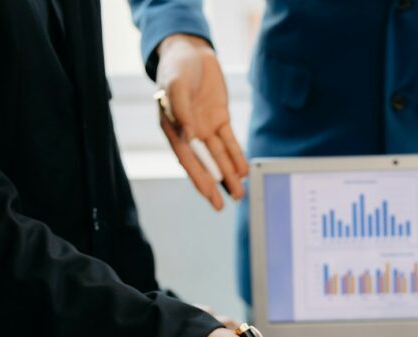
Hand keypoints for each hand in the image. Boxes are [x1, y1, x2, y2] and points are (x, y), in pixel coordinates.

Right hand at [156, 34, 247, 208]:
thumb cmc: (176, 67)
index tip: (209, 195)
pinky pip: (229, 141)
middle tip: (224, 204)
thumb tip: (189, 137)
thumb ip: (181, 110)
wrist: (190, 50)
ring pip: (219, 156)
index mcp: (173, 128)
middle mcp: (190, 132)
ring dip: (229, 174)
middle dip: (215, 184)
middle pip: (204, 163)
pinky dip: (236, 155)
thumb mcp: (175, 85)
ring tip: (239, 193)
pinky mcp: (219, 119)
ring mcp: (205, 127)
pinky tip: (243, 171)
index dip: (198, 178)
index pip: (187, 158)